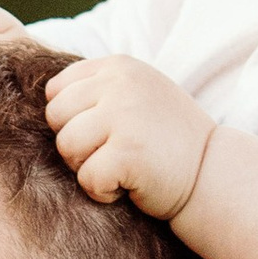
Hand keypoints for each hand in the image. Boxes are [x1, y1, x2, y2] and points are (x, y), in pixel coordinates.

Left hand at [43, 54, 214, 220]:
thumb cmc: (167, 141)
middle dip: (75, 144)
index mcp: (118, 66)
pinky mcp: (127, 152)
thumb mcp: (136, 96)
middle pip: (55, 118)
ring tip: (121, 168)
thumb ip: (97, 90)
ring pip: (66, 147)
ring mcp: (124, 115)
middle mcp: (120, 83)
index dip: (71, 121)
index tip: (105, 133)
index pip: (56, 91)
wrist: (212, 174)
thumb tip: (45, 97)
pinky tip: (130, 185)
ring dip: (87, 168)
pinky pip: (86, 178)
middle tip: (112, 154)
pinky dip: (103, 192)